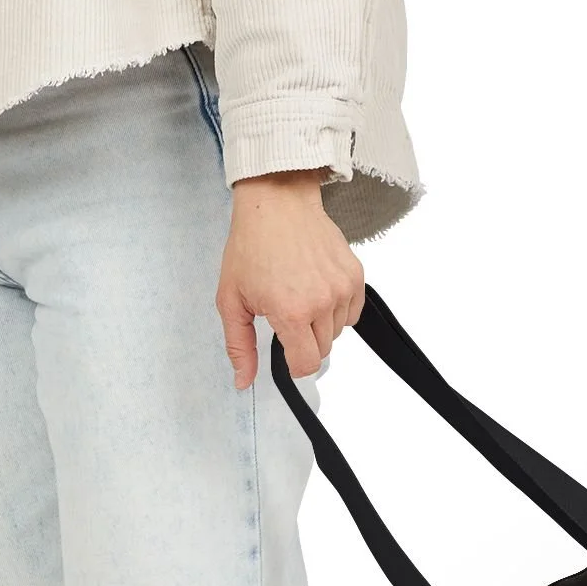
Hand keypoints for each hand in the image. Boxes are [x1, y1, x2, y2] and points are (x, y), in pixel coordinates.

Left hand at [215, 170, 364, 388]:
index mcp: (291, 312)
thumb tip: (244, 382)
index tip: (285, 352)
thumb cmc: (251, 247)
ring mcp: (342, 288)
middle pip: (322, 350)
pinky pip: (352, 312)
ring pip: (337, 332)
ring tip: (300, 296)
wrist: (277, 203)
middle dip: (303, 341)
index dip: (294, 365)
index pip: (306, 364)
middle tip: (285, 313)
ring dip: (320, 325)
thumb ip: (239, 346)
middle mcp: (322, 302)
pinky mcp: (355, 275)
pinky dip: (337, 310)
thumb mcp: (231, 300)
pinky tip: (317, 290)